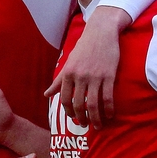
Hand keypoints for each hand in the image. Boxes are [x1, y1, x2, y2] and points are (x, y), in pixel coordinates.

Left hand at [44, 6, 128, 128]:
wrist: (101, 31)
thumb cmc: (84, 47)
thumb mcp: (69, 63)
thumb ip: (58, 80)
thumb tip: (46, 94)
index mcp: (68, 73)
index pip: (65, 99)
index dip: (68, 111)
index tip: (72, 118)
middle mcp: (80, 76)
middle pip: (78, 104)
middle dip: (81, 118)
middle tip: (84, 125)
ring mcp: (95, 76)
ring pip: (93, 104)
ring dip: (95, 118)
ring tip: (98, 125)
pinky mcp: (109, 75)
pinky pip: (108, 97)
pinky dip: (109, 109)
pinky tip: (110, 115)